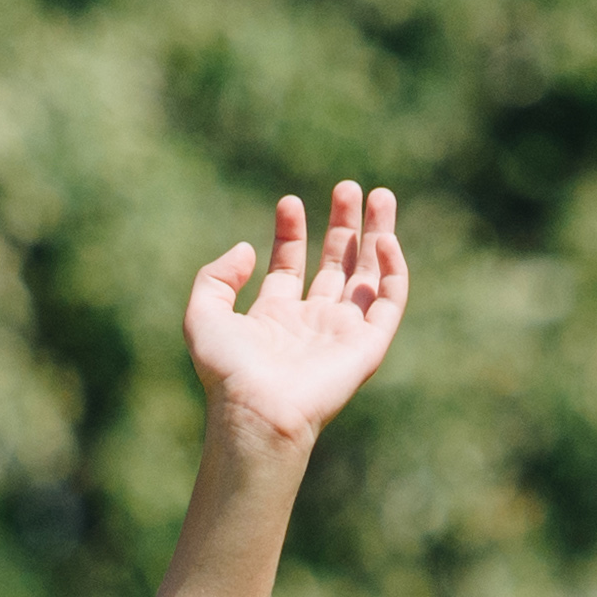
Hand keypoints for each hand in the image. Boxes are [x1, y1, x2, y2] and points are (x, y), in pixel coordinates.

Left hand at [183, 180, 411, 449]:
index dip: (290, 232)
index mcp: (275, 317)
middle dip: (343, 225)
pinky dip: (392, 269)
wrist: (259, 409)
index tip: (289, 202)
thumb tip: (247, 249)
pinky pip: (388, 301)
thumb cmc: (229, 371)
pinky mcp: (368, 346)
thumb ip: (216, 277)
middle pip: (336, 264)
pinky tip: (384, 239)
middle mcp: (312, 323)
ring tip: (379, 195)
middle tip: (348, 187)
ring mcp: (342, 333)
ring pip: (368, 276)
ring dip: (376, 235)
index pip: (290, 265)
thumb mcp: (204, 314)